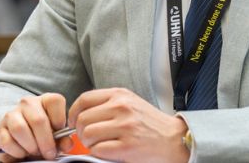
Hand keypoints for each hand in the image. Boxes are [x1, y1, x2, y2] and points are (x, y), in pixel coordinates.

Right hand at [0, 93, 72, 161]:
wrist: (18, 142)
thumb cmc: (40, 136)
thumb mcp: (54, 137)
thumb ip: (63, 140)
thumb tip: (67, 143)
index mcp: (44, 101)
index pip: (55, 101)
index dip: (60, 121)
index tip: (59, 135)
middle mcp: (27, 103)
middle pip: (38, 120)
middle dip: (46, 142)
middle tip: (49, 153)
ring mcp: (11, 115)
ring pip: (20, 129)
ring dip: (31, 146)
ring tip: (35, 152)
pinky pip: (7, 141)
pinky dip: (17, 152)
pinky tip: (22, 152)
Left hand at [68, 88, 189, 162]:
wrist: (175, 140)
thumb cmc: (151, 124)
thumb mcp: (131, 103)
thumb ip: (108, 104)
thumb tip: (80, 113)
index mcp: (120, 95)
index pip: (84, 99)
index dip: (73, 113)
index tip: (74, 122)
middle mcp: (121, 107)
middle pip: (82, 119)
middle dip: (81, 132)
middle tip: (90, 138)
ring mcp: (125, 126)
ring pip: (87, 134)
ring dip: (89, 144)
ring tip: (100, 145)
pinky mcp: (127, 146)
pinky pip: (98, 149)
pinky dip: (98, 153)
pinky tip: (108, 152)